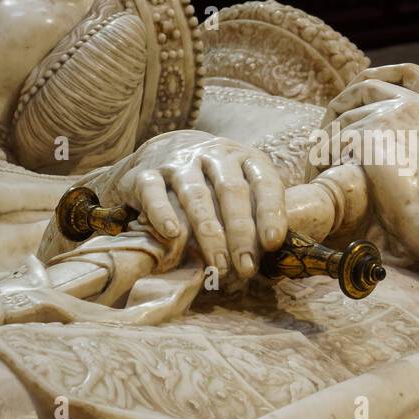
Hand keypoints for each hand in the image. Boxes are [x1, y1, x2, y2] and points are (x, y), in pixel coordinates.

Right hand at [85, 131, 287, 279]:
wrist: (161, 151)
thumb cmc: (211, 181)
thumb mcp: (239, 185)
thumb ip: (254, 211)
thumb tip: (270, 253)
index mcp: (242, 158)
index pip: (264, 181)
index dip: (271, 212)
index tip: (272, 243)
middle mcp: (213, 155)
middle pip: (231, 191)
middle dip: (241, 232)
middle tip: (245, 267)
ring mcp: (179, 162)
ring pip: (196, 194)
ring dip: (209, 232)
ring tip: (218, 263)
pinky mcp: (146, 174)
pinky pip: (154, 192)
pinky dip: (163, 212)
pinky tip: (172, 233)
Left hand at [322, 63, 418, 261]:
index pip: (409, 74)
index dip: (384, 74)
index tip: (364, 84)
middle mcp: (413, 104)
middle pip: (366, 86)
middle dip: (343, 103)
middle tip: (329, 128)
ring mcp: (390, 116)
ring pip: (344, 117)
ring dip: (328, 137)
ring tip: (319, 162)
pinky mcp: (368, 137)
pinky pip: (333, 141)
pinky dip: (322, 156)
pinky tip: (320, 174)